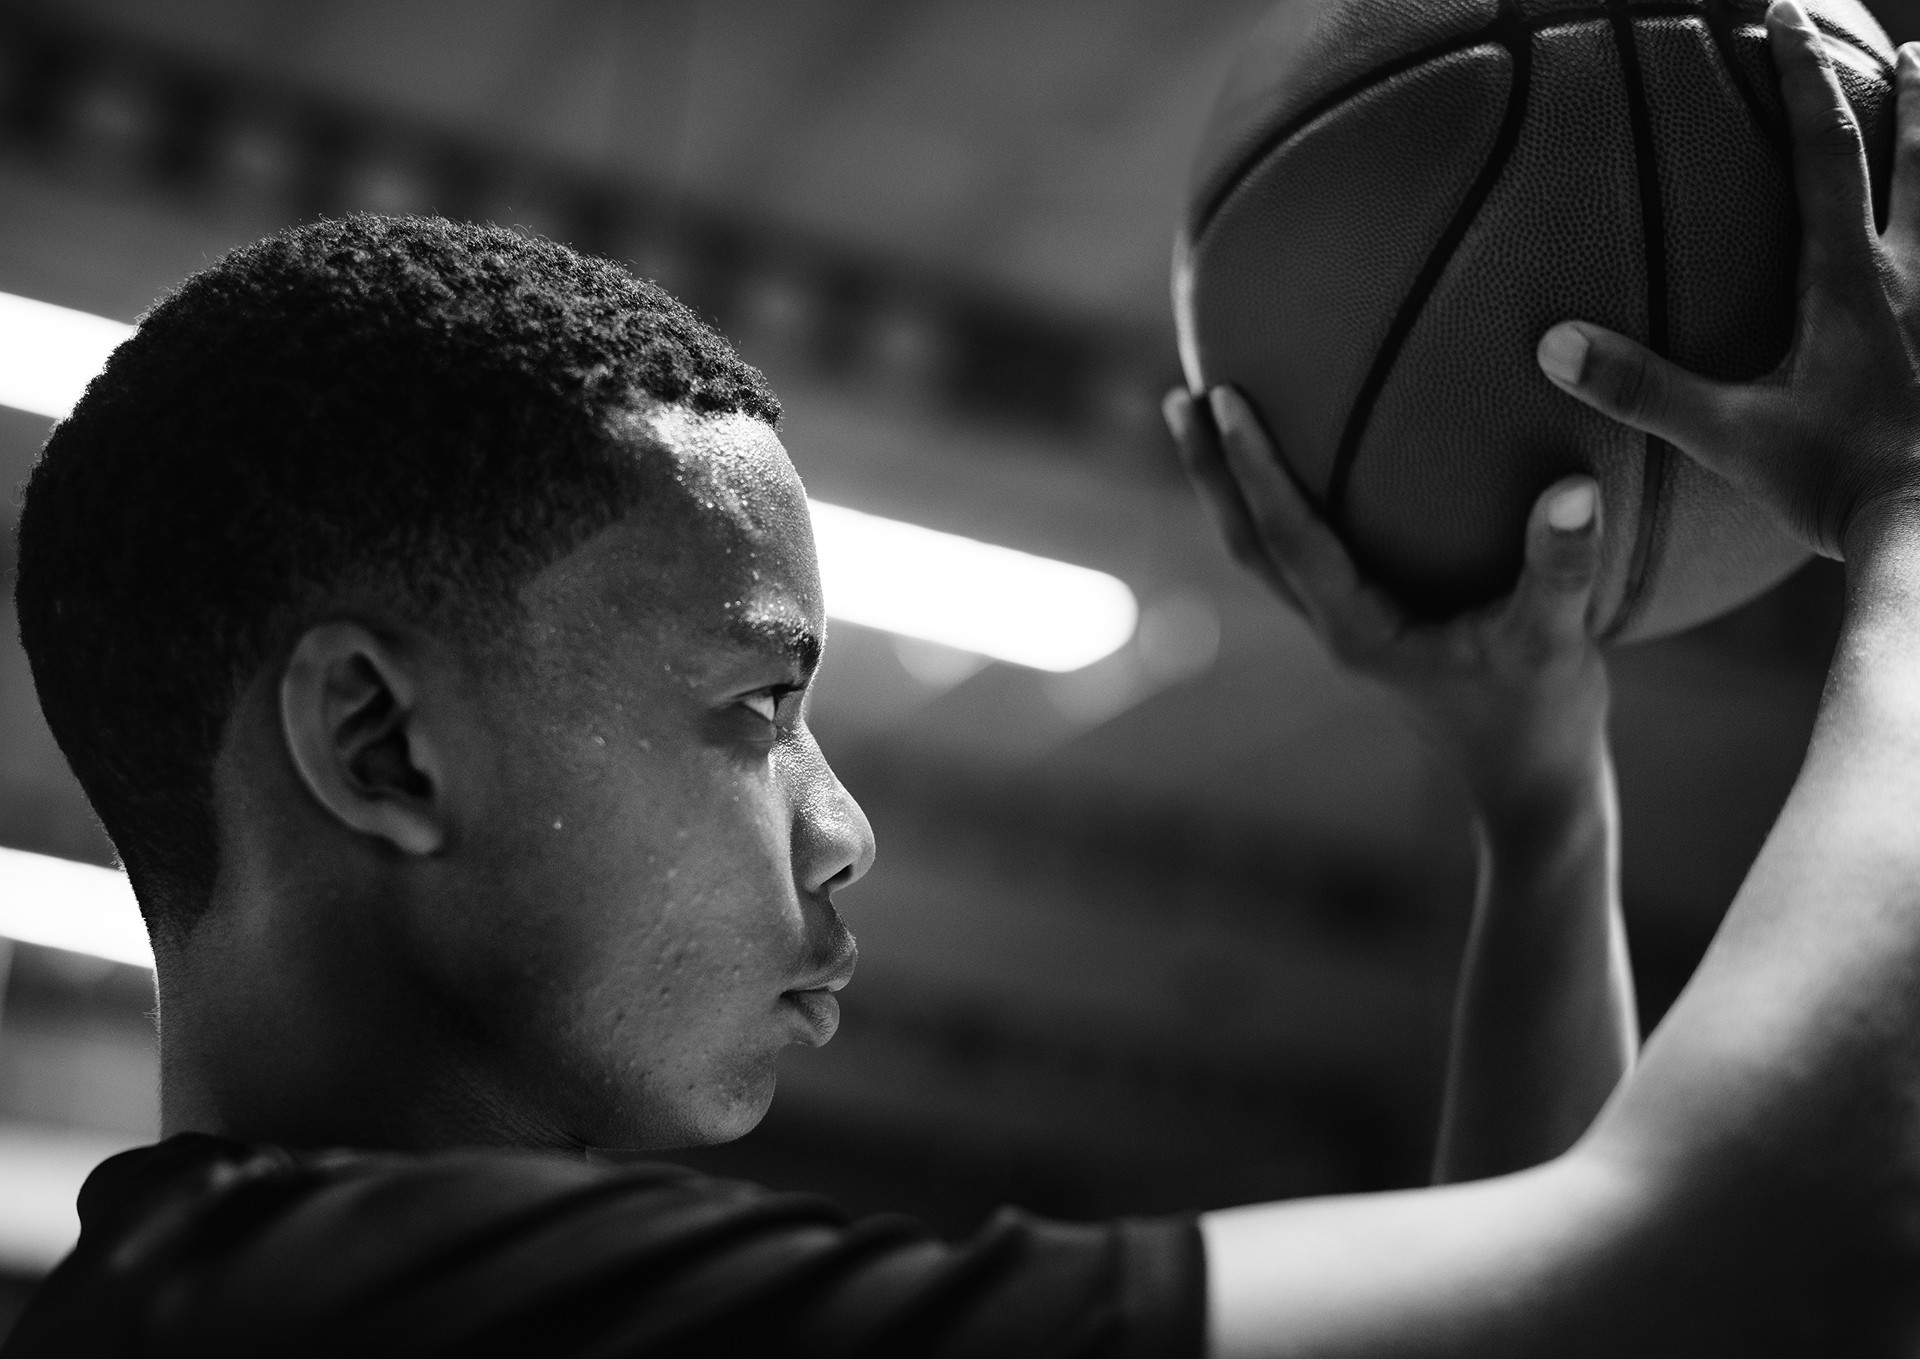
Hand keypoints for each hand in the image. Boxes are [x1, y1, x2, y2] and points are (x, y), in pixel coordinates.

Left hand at [1164, 385, 1607, 818]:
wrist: (1530, 788)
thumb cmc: (1541, 720)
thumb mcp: (1556, 644)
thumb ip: (1561, 568)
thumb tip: (1574, 487)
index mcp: (1359, 631)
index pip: (1289, 538)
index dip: (1254, 468)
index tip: (1224, 397)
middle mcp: (1335, 627)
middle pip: (1249, 542)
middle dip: (1211, 472)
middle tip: (1179, 396)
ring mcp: (1346, 628)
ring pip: (1268, 551)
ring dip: (1234, 488)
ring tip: (1207, 417)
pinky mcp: (1369, 625)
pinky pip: (1309, 554)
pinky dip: (1287, 504)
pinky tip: (1308, 460)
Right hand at [1537, 1, 1919, 558]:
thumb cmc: (1836, 483)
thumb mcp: (1728, 437)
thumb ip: (1641, 388)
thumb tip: (1554, 345)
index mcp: (1849, 280)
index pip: (1827, 148)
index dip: (1801, 77)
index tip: (1783, 17)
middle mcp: (1913, 276)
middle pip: (1918, 153)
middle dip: (1910, 91)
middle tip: (1909, 43)